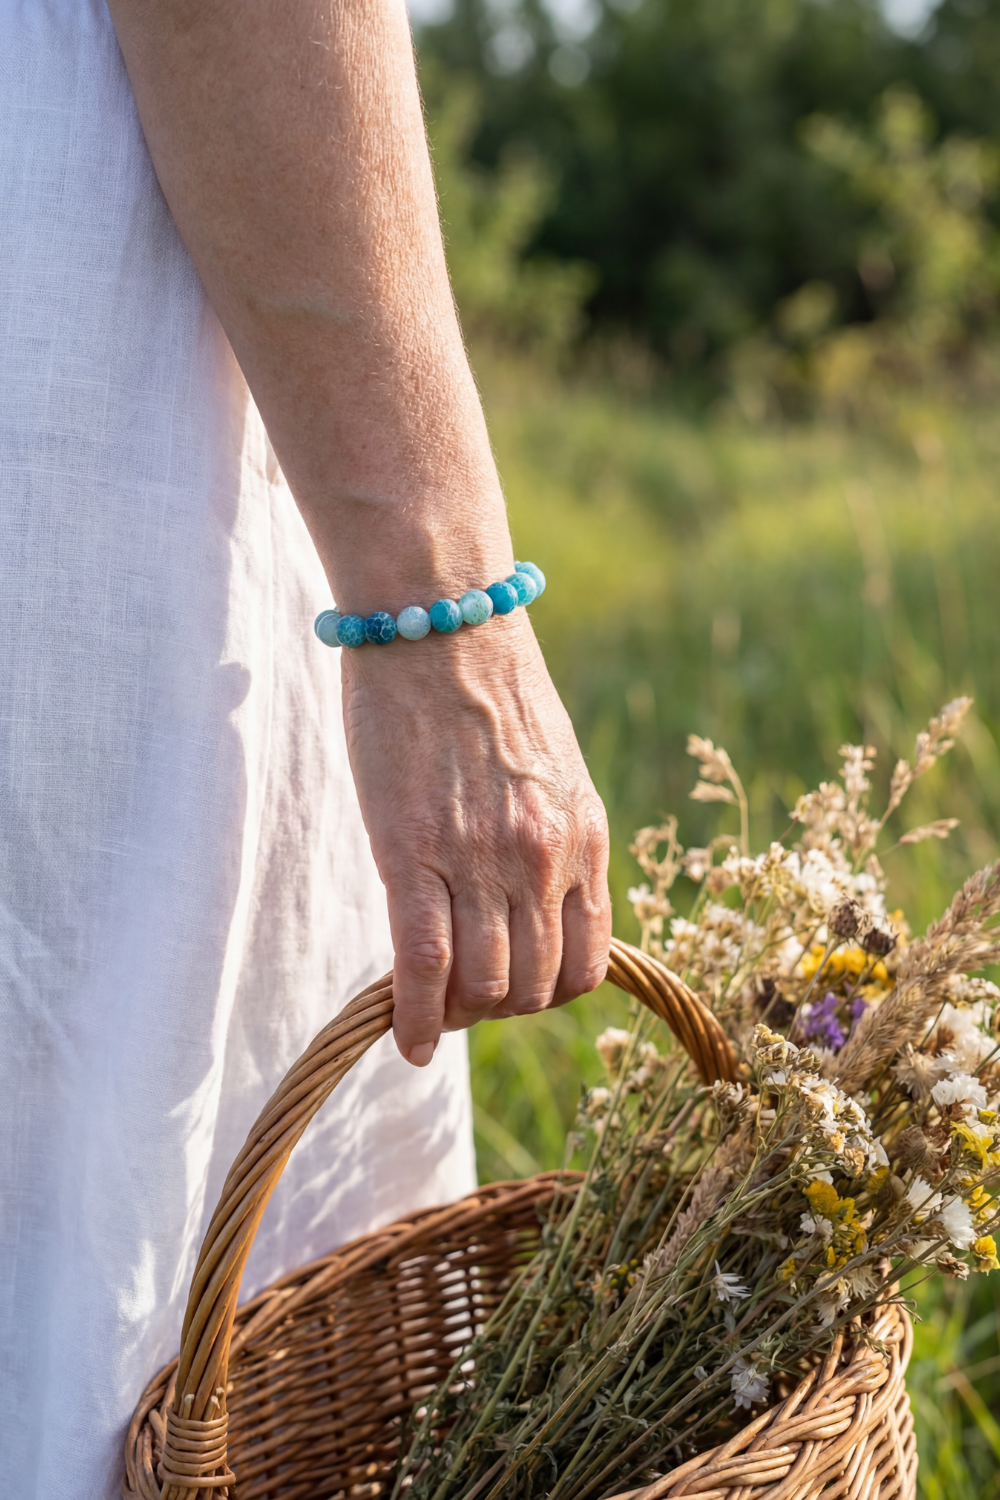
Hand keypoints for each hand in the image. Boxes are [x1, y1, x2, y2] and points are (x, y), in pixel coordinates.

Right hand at [342, 608, 611, 1063]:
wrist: (439, 622)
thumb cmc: (485, 687)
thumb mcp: (550, 767)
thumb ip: (550, 836)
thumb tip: (533, 896)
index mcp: (583, 836)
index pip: (586, 963)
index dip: (547, 993)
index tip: (513, 987)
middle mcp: (543, 859)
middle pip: (532, 987)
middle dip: (497, 1007)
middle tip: (461, 996)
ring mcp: (480, 861)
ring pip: (482, 987)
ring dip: (457, 1015)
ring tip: (431, 1008)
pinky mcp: (413, 854)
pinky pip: (422, 965)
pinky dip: (415, 1017)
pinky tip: (406, 1040)